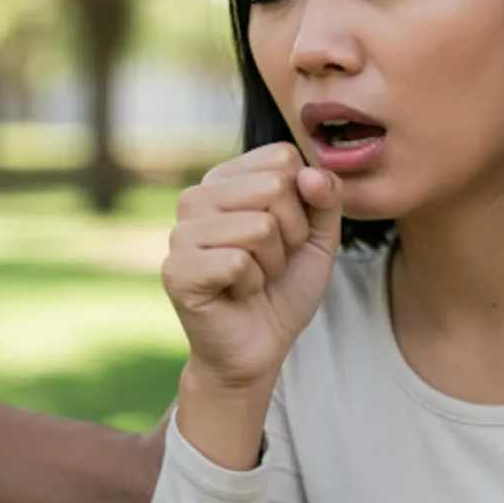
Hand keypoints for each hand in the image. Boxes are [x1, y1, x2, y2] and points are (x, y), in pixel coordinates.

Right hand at [162, 143, 342, 392]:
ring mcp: (180, 232)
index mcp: (227, 178)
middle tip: (272, 259)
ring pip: (261, 226)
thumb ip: (326, 196)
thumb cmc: (286, 285)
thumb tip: (310, 174)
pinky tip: (237, 293)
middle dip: (292, 232)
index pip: (282, 157)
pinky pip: (239, 262)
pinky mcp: (177, 270)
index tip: (287, 231)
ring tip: (255, 276)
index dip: (303, 200)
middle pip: (274, 186)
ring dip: (273, 262)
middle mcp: (197, 196)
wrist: (261, 345)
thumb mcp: (320, 235)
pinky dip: (253, 284)